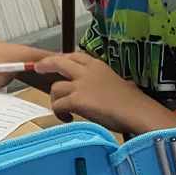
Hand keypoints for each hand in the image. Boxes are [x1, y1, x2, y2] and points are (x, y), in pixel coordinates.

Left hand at [32, 51, 168, 133]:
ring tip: (62, 109)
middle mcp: (86, 72)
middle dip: (45, 65)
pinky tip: (67, 118)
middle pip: (58, 62)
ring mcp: (81, 85)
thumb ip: (107, 84)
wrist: (137, 112)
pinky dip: (59, 112)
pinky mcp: (77, 100)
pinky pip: (58, 105)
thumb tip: (108, 91)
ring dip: (55, 99)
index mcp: (98, 66)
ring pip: (55, 87)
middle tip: (37, 69)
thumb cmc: (134, 103)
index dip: (63, 58)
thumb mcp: (121, 85)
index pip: (75, 55)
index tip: (56, 62)